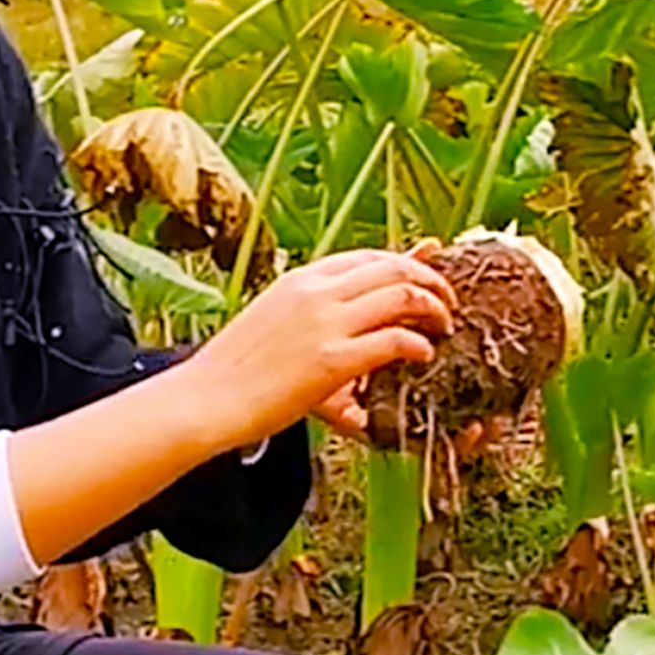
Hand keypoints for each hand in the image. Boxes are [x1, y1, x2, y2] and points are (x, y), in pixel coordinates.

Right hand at [183, 250, 455, 447]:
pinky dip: (419, 345)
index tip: (426, 279)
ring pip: (404, 294)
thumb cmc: (236, 369)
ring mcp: (326, 324)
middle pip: (395, 267)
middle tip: (448, 303)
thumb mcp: (272, 320)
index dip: (407, 263)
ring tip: (443, 327)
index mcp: (302, 279)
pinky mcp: (333, 360)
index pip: (370, 257)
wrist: (206, 398)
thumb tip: (337, 314)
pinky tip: (424, 356)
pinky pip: (395, 340)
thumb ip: (308, 309)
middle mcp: (317, 292)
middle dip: (432, 281)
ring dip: (434, 309)